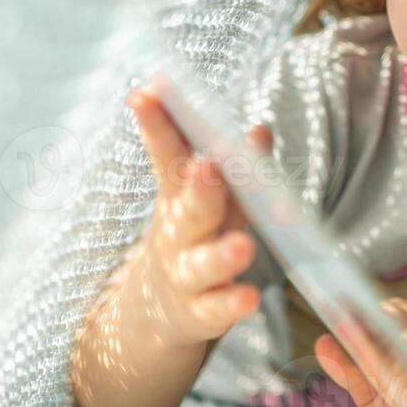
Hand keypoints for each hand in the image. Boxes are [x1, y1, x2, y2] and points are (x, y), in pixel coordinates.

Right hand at [125, 80, 273, 348]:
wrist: (156, 311)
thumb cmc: (192, 241)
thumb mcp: (200, 200)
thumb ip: (231, 168)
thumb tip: (260, 130)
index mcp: (179, 197)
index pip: (166, 155)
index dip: (157, 124)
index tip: (147, 92)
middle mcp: (179, 233)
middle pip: (191, 208)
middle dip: (201, 187)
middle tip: (209, 165)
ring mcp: (186, 275)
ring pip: (202, 265)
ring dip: (221, 254)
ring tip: (242, 246)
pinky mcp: (199, 314)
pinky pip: (216, 310)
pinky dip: (231, 305)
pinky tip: (249, 297)